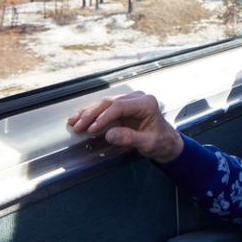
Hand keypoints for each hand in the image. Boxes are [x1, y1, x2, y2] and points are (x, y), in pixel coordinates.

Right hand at [65, 92, 183, 162]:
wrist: (167, 143)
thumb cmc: (161, 142)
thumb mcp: (148, 143)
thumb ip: (130, 138)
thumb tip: (109, 135)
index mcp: (146, 103)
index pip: (119, 107)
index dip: (103, 117)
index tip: (91, 129)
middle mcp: (137, 98)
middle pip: (109, 102)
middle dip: (91, 114)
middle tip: (78, 126)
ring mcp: (130, 101)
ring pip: (105, 103)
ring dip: (88, 113)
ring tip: (74, 122)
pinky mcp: (124, 107)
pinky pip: (106, 108)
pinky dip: (93, 113)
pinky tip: (80, 117)